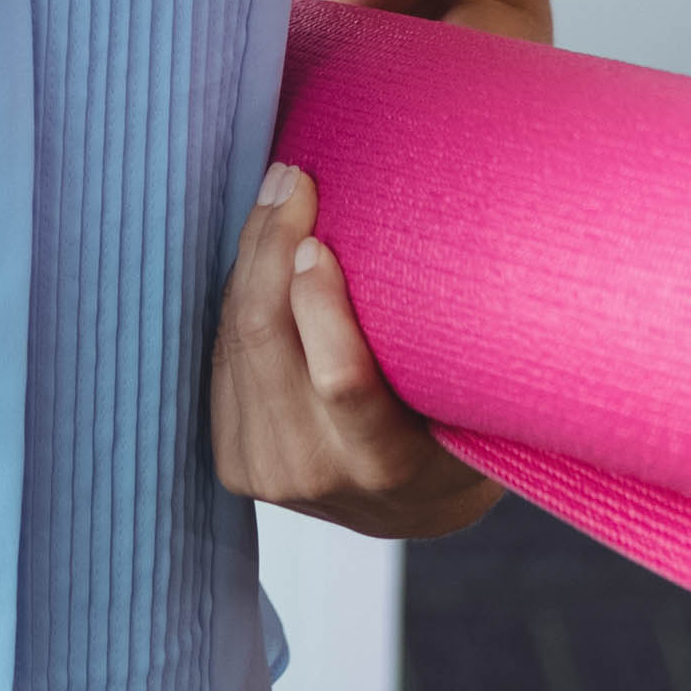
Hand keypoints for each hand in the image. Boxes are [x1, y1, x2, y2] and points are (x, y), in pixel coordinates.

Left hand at [210, 164, 497, 541]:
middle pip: (268, 339)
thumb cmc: (455, 432)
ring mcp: (263, 470)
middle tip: (292, 179)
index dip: (319, 301)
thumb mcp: (468, 399)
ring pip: (235, 338)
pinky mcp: (231, 459)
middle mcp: (313, 472)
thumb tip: (432, 229)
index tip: (321, 237)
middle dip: (272, 247)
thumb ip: (446, 345)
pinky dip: (239, 295)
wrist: (411, 512)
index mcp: (384, 464)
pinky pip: (222, 355)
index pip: (340, 379)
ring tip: (278, 197)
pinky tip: (260, 250)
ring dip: (251, 258)